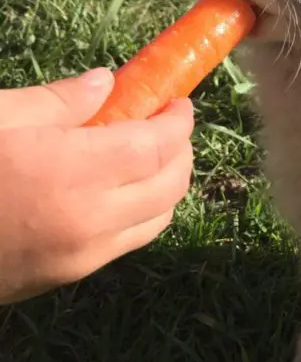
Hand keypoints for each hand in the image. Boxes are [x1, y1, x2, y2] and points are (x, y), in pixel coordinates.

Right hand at [0, 69, 193, 304]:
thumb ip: (59, 101)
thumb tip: (108, 84)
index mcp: (73, 172)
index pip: (156, 146)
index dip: (176, 121)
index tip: (177, 100)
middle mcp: (90, 221)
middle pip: (170, 185)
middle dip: (180, 149)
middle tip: (165, 121)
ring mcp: (81, 256)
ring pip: (158, 218)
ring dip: (167, 182)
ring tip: (147, 152)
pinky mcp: (66, 277)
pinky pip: (129, 240)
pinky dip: (144, 210)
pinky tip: (119, 186)